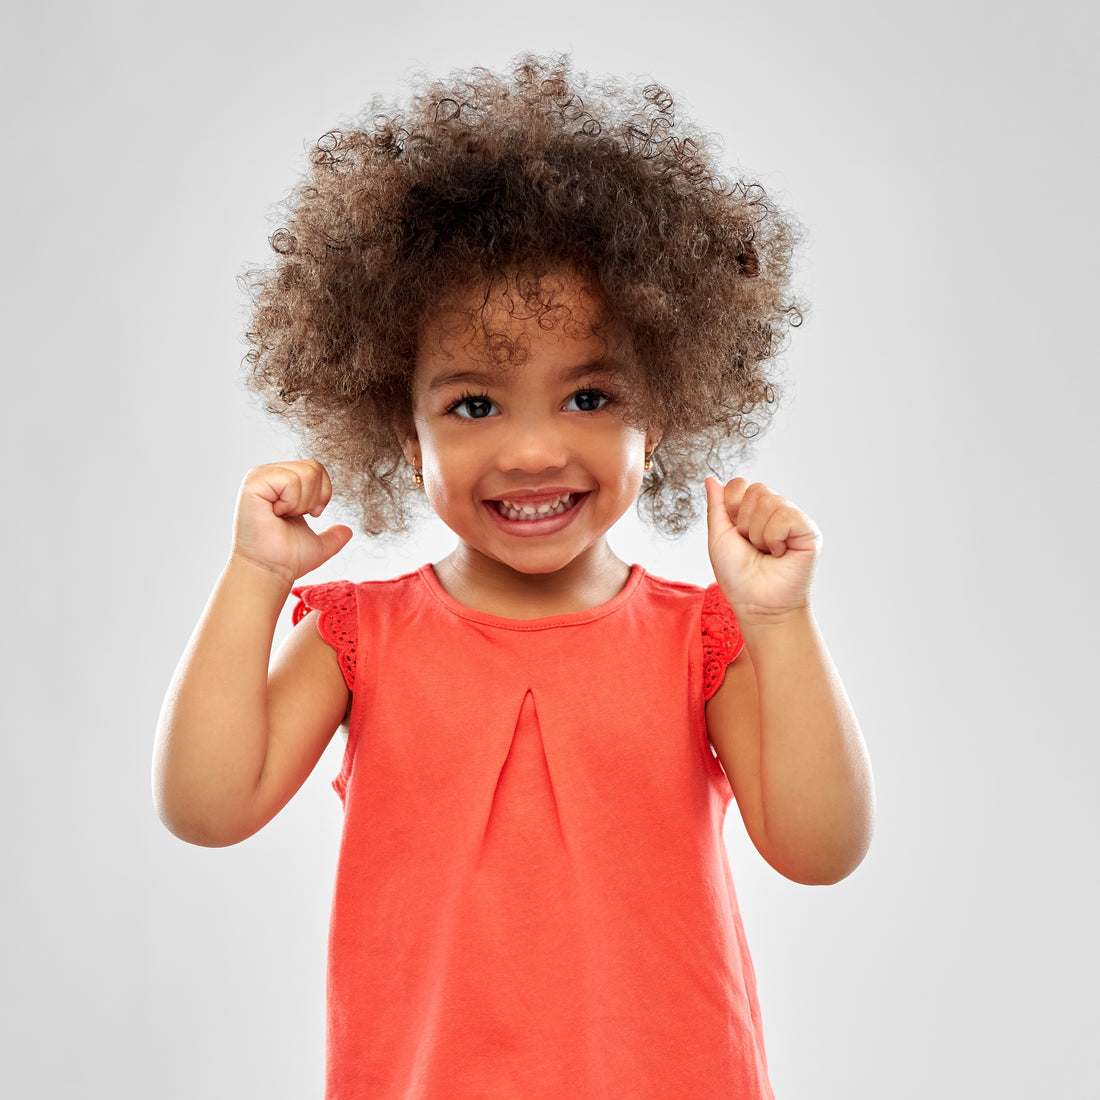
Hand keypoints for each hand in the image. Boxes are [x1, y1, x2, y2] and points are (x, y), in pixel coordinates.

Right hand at [230, 460, 352, 585]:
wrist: (271, 570)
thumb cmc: (286, 558)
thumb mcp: (318, 544)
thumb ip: (333, 535)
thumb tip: (347, 531)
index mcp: (281, 482)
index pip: (316, 468)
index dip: (323, 494)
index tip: (310, 515)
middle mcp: (269, 474)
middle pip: (314, 467)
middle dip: (314, 499)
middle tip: (294, 516)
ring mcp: (259, 477)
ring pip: (306, 473)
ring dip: (302, 503)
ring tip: (283, 515)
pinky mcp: (253, 484)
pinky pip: (290, 480)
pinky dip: (291, 501)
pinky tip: (276, 513)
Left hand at [704, 476, 821, 620]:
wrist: (756, 603)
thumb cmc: (738, 576)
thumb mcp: (718, 537)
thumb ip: (716, 507)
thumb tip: (710, 479)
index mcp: (754, 511)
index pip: (740, 484)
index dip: (731, 508)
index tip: (736, 533)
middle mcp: (776, 511)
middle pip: (755, 490)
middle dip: (744, 523)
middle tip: (752, 546)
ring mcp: (794, 519)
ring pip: (769, 502)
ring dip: (759, 534)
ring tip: (766, 552)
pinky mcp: (808, 530)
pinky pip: (786, 516)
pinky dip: (774, 538)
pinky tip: (779, 553)